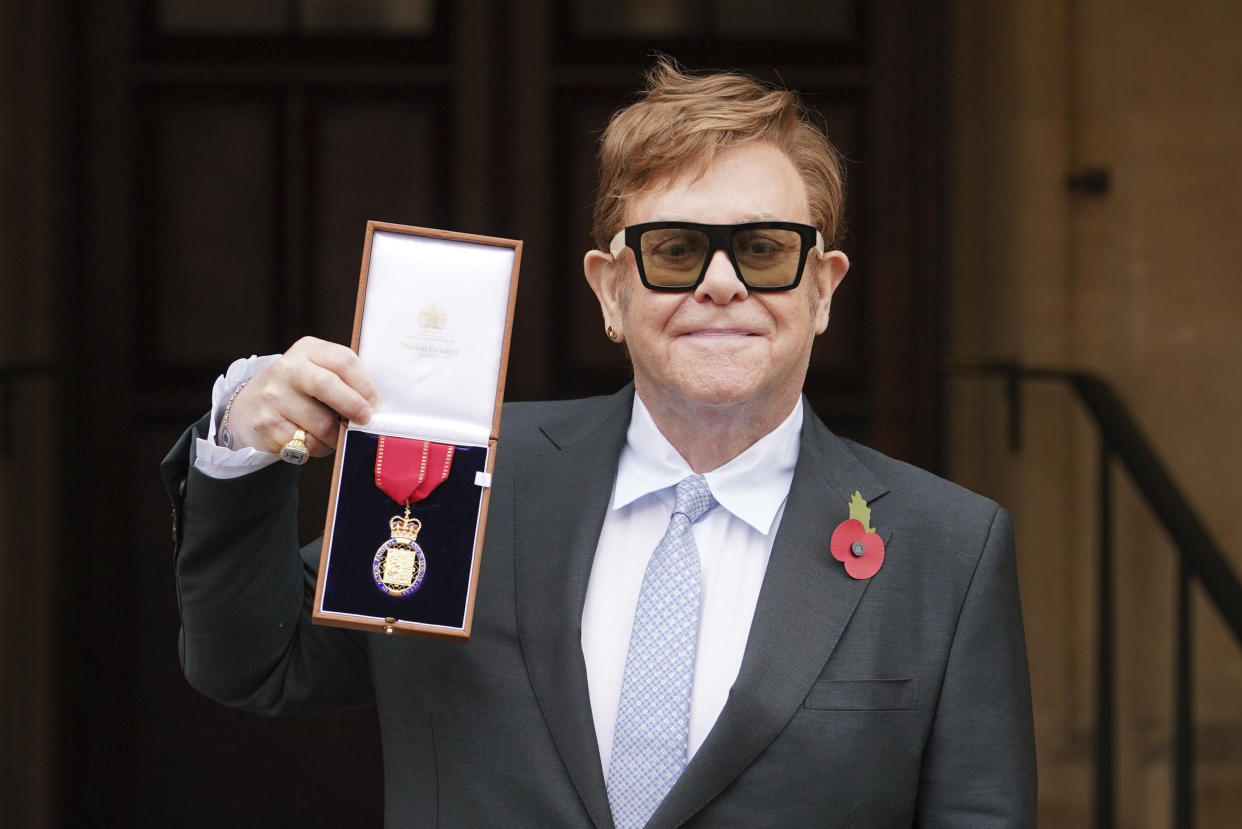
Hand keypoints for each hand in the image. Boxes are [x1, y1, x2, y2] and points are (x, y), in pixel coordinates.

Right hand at [227, 337, 379, 456]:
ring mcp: (273, 397)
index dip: (364, 384)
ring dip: (337, 435)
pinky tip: (313, 440)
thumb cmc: (299, 391)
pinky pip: (306, 443)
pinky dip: (318, 447)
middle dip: (353, 405)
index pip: (342, 360)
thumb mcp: (317, 372)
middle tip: (365, 420)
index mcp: (307, 350)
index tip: (375, 403)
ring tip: (336, 434)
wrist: (250, 408)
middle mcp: (287, 369)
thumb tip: (375, 405)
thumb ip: (344, 380)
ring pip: (320, 423)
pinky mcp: (267, 425)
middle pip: (326, 385)